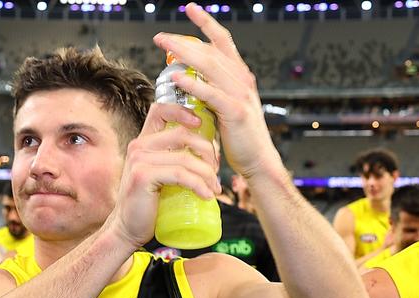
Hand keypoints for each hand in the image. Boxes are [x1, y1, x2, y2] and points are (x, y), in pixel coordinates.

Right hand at [107, 102, 220, 247]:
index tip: (202, 124)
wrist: (128, 229)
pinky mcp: (143, 176)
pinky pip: (181, 175)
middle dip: (207, 151)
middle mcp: (139, 146)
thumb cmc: (149, 205)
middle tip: (216, 171)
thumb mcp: (161, 175)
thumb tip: (208, 152)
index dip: (184, 111)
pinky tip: (207, 196)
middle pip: (183, 134)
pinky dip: (199, 185)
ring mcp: (139, 160)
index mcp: (143, 142)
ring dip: (207, 173)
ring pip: (186, 158)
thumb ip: (174, 160)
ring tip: (214, 188)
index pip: (161, 110)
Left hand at [153, 3, 281, 180]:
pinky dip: (194, 84)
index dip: (207, 23)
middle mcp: (242, 81)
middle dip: (184, 40)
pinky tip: (177, 77)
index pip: (223, 42)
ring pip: (210, 66)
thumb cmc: (240, 138)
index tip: (190, 8)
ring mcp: (241, 95)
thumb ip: (211, 92)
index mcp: (240, 77)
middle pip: (210, 51)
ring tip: (164, 47)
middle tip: (160, 37)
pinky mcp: (237, 112)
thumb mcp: (225, 108)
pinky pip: (212, 94)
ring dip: (184, 54)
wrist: (258, 161)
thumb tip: (189, 80)